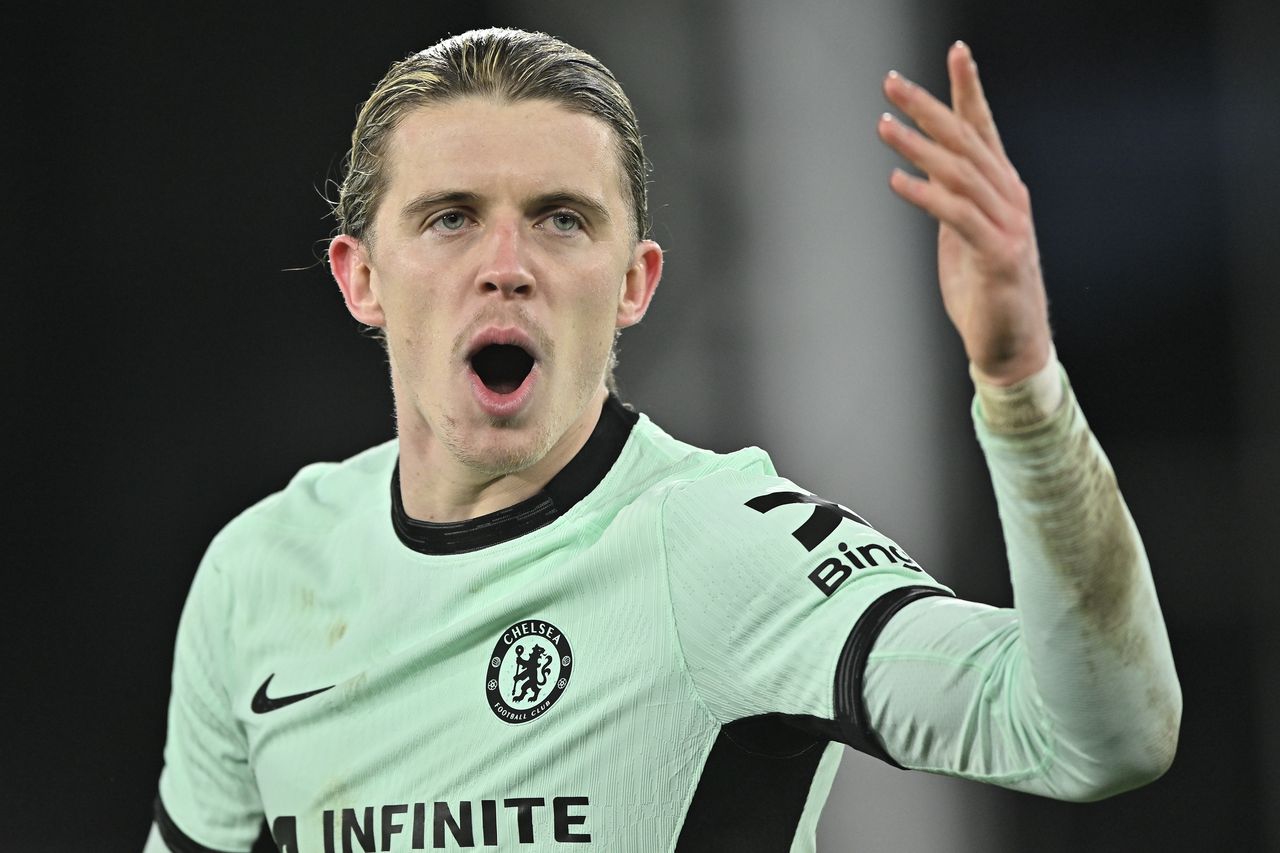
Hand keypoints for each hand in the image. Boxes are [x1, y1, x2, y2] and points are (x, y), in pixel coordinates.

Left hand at [878, 41, 1050, 384]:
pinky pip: (958, 217)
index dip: (968, 90)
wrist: (1012, 346)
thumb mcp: (964, 235)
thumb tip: (924, 170)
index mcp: (1002, 189)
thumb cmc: (985, 290)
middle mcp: (1010, 199)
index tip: (955, 51)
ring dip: (918, 147)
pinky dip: (927, 196)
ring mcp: (1009, 226)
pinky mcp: (999, 256)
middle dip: (928, 107)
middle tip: (891, 83)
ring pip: (960, 173)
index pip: (984, 128)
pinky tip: (897, 181)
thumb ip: (952, 200)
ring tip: (883, 126)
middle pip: (966, 141)